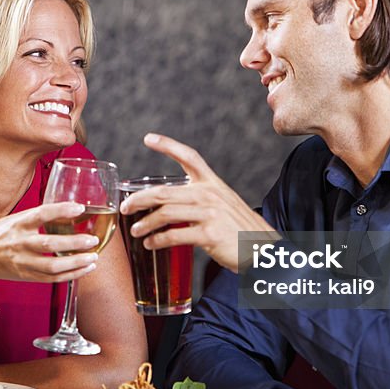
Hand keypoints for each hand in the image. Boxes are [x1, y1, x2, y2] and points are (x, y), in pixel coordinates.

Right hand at [0, 201, 100, 282]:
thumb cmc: (2, 234)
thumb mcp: (14, 219)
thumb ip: (38, 215)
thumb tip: (70, 208)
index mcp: (17, 224)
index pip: (41, 214)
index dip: (61, 210)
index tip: (80, 208)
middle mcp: (19, 244)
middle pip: (49, 244)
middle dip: (74, 242)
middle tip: (92, 239)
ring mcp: (23, 263)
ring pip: (52, 266)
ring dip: (76, 263)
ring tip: (93, 257)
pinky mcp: (27, 276)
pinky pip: (52, 279)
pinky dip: (71, 275)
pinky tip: (86, 269)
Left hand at [117, 133, 277, 269]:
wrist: (263, 250)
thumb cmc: (241, 230)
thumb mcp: (223, 206)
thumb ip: (200, 201)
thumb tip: (170, 207)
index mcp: (213, 184)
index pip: (189, 156)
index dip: (167, 145)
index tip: (148, 138)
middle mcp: (209, 194)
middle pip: (164, 191)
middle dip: (139, 199)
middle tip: (126, 207)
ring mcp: (209, 213)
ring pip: (164, 214)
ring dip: (145, 224)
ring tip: (136, 231)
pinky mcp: (209, 233)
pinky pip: (173, 235)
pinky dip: (157, 241)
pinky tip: (150, 244)